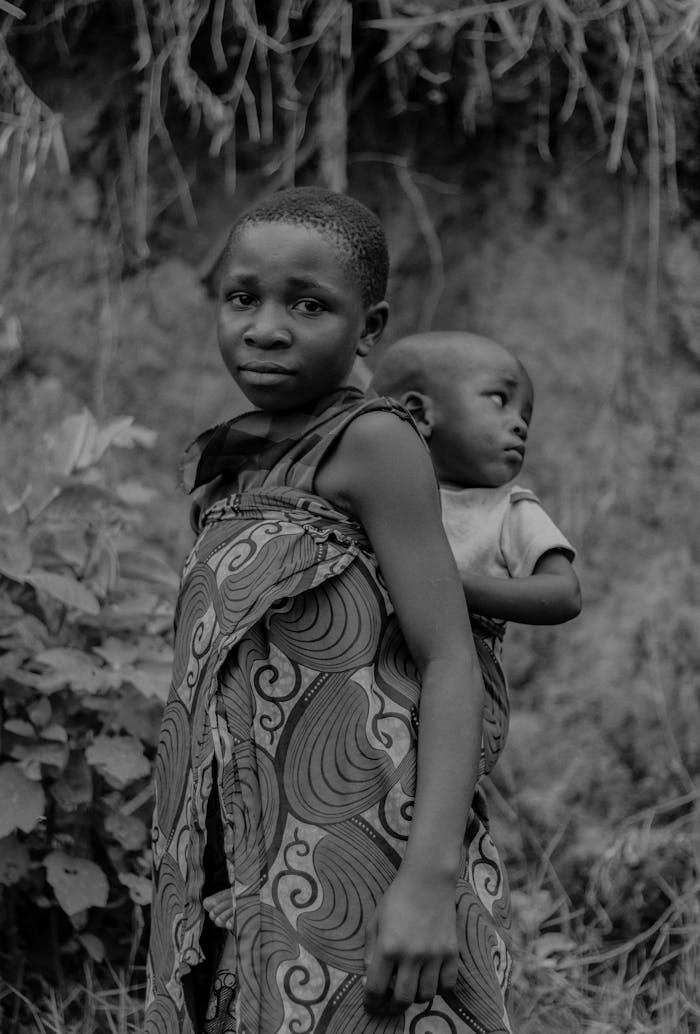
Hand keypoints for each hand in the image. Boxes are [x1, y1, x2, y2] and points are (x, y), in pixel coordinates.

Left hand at [363, 869, 458, 1014]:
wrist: (428, 880)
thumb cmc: (397, 898)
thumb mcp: (375, 921)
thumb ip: (370, 953)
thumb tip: (370, 981)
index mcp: (387, 947)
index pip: (376, 988)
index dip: (371, 1002)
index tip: (371, 1005)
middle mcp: (411, 955)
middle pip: (402, 999)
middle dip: (392, 1007)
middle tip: (390, 1005)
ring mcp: (434, 955)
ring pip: (425, 995)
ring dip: (415, 997)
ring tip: (411, 988)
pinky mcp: (451, 952)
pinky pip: (447, 985)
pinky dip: (438, 989)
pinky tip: (430, 980)